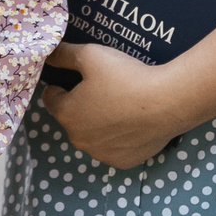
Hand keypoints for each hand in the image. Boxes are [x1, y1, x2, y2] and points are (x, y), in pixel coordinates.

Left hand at [39, 42, 191, 169]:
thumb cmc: (126, 77)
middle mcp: (79, 139)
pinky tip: (132, 123)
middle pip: (72, 118)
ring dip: (99, 123)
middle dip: (81, 105)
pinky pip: (114, 147)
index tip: (77, 78)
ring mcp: (101, 153)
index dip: (61, 86)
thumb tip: (48, 54)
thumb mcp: (91, 55)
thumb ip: (64, 55)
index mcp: (66, 114)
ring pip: (93, 135)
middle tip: (104, 89)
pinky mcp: (123, 161)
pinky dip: (118, 137)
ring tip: (120, 105)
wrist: (167, 102)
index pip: (51, 98)